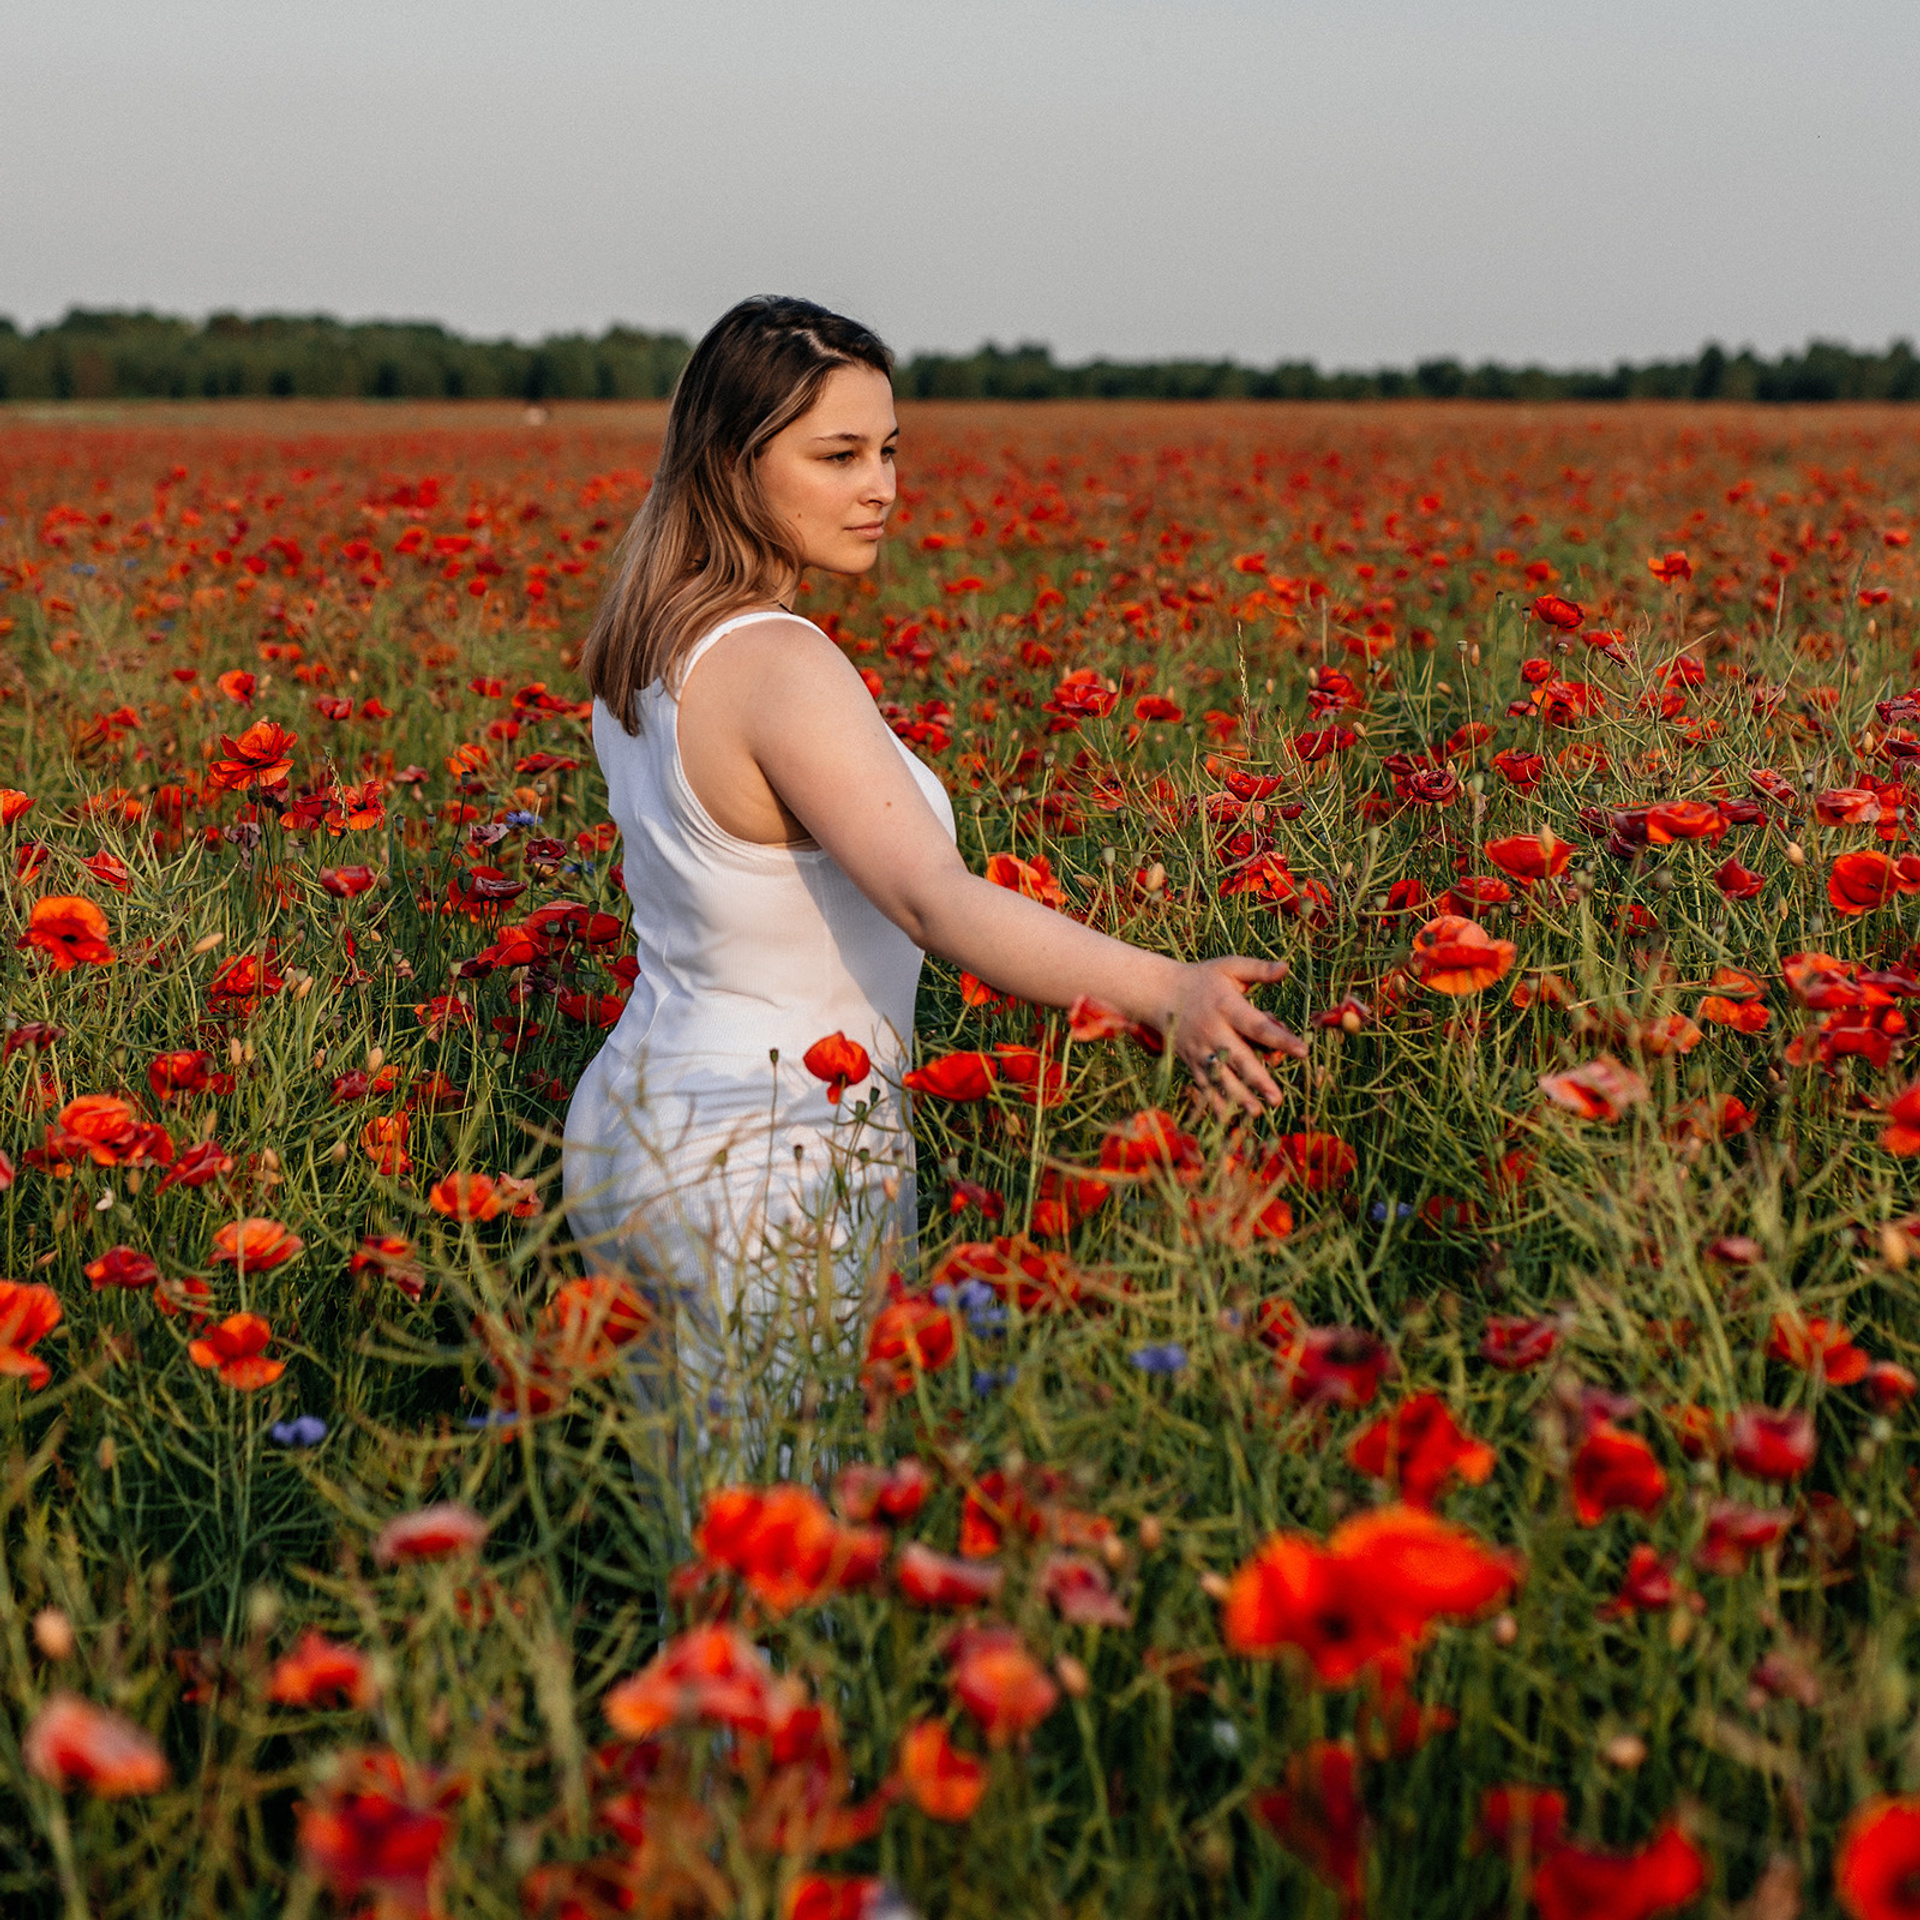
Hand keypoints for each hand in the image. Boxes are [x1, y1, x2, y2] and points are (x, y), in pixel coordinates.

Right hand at [1164, 956, 1297, 1119]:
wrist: (1160, 994)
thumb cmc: (1202, 980)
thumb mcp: (1228, 967)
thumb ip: (1258, 970)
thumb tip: (1287, 968)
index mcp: (1226, 1007)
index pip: (1257, 1026)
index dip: (1280, 1038)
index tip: (1303, 1051)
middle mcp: (1213, 1031)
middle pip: (1238, 1058)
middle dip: (1258, 1079)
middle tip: (1278, 1098)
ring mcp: (1200, 1049)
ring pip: (1221, 1076)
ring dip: (1238, 1096)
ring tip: (1257, 1112)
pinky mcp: (1191, 1062)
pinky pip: (1204, 1085)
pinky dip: (1215, 1102)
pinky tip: (1229, 1119)